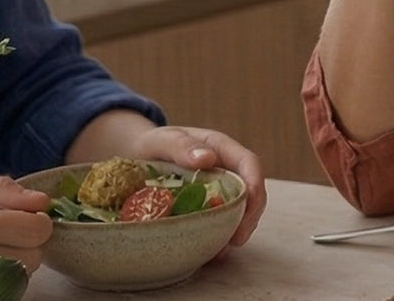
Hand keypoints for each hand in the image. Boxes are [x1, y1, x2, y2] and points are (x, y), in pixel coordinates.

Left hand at [128, 125, 267, 248]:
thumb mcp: (163, 141)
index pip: (249, 164)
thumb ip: (183, 146)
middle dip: (249, 216)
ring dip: (235, 232)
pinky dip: (219, 239)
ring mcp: (219, 190)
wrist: (138, 156)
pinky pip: (221, 223)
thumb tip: (207, 158)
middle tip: (237, 240)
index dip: (255, 185)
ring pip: (239, 212)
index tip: (250, 207)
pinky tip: (209, 252)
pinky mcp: (209, 208)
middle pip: (250, 193)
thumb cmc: (153, 144)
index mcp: (221, 149)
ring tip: (221, 252)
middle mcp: (226, 170)